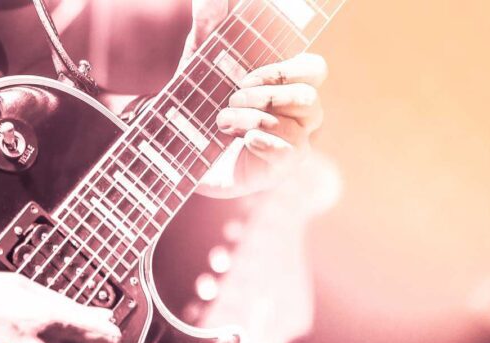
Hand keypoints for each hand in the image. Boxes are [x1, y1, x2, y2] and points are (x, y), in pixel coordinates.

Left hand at [181, 0, 327, 195]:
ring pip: (299, 124)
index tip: (246, 74)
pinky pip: (291, 150)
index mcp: (283, 84)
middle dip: (270, 92)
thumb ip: (208, 27)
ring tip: (222, 122)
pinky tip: (243, 141)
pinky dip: (264, 140)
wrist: (175, 155)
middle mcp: (294, 113)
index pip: (313, 67)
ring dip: (256, 117)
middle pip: (310, 94)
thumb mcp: (197, 64)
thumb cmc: (197, 107)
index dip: (287, 67)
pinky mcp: (280, 167)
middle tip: (233, 96)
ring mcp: (291, 141)